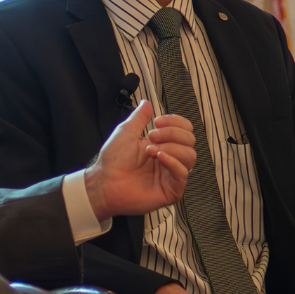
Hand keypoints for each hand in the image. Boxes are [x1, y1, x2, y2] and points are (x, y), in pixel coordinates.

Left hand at [83, 101, 196, 217]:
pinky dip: (172, 162)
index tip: (157, 122)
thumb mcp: (126, 132)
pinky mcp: (171, 190)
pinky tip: (159, 157)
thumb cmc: (112, 160)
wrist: (104, 182)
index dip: (175, 122)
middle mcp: (169, 159)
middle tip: (152, 136)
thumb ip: (139, 117)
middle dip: (172, 134)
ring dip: (172, 148)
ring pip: (190, 156)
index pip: (184, 130)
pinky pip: (182, 174)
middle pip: (190, 140)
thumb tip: (146, 102)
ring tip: (151, 150)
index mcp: (162, 144)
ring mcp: (170, 175)